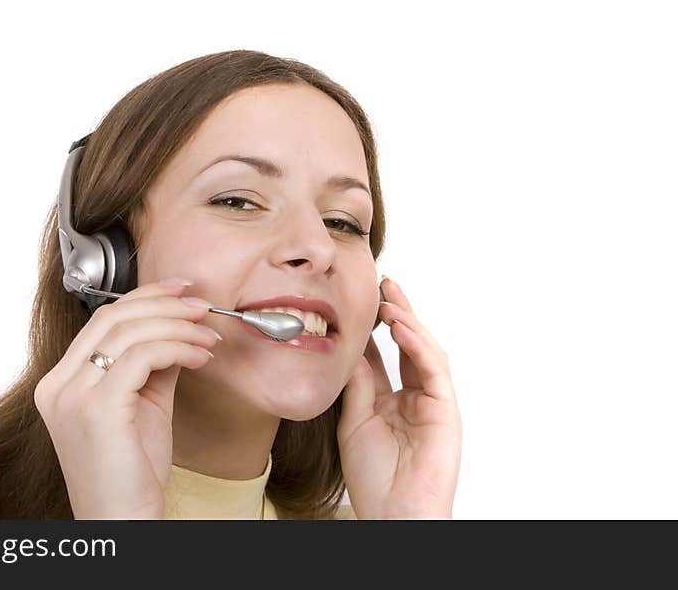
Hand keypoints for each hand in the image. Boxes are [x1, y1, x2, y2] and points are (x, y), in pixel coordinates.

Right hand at [33, 278, 219, 518]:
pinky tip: (199, 357)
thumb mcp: (143, 405)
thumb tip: (178, 327)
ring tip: (208, 335)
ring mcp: (72, 397)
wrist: (124, 521)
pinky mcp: (96, 409)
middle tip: (200, 306)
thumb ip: (151, 365)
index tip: (179, 290)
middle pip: (112, 318)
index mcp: (61, 383)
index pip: (101, 320)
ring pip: (129, 332)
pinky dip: (178, 348)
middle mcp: (58, 386)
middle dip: (163, 304)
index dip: (143, 297)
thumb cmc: (132, 472)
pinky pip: (143, 357)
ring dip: (178, 326)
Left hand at [337, 276, 461, 518]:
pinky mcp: (446, 410)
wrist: (392, 513)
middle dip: (398, 313)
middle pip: (408, 346)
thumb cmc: (373, 478)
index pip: (384, 355)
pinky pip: (434, 369)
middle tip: (384, 284)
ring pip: (425, 351)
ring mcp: (433, 402)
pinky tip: (401, 327)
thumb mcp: (354, 421)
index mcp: (391, 401)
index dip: (373, 328)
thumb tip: (350, 349)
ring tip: (389, 300)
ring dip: (409, 322)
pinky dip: (419, 345)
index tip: (360, 302)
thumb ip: (356, 385)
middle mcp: (414, 397)